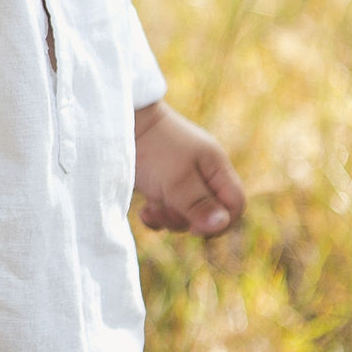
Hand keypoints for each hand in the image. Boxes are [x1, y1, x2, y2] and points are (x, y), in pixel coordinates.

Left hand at [132, 102, 244, 236]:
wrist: (115, 122)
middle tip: (164, 209)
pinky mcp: (158, 182)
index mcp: (215, 165)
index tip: (194, 228)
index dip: (221, 222)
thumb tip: (222, 225)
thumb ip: (199, 204)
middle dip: (187, 219)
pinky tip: (144, 211)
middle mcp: (201, 171)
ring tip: (150, 207)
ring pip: (185, 213)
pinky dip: (156, 215)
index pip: (235, 203)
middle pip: (209, 212)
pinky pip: (166, 209)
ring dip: (168, 216)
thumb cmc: (151, 148)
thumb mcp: (176, 179)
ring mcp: (179, 176)